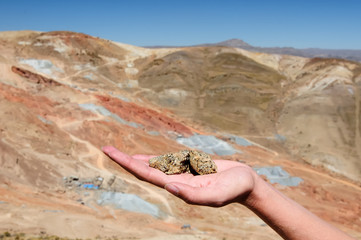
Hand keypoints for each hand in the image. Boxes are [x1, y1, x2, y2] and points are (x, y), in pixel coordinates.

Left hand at [102, 146, 255, 206]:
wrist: (244, 183)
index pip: (148, 175)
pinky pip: (167, 161)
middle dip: (125, 159)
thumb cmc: (233, 190)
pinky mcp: (189, 167)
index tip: (113, 154)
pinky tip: (143, 158)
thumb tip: (168, 187)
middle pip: (145, 169)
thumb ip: (192, 194)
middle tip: (106, 148)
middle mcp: (175, 180)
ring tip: (117, 152)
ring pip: (153, 165)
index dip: (129, 164)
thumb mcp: (215, 195)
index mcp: (178, 187)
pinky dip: (153, 158)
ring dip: (135, 159)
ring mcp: (181, 173)